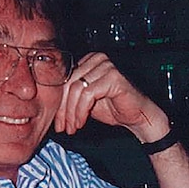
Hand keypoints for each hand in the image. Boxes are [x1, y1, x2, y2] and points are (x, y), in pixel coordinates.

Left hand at [55, 52, 169, 142]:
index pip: (64, 80)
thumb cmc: (114, 108)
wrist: (138, 117)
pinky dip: (81, 111)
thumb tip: (50, 105)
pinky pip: (88, 94)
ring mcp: (105, 66)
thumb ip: (71, 97)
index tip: (57, 123)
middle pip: (68, 84)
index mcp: (88, 61)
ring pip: (76, 90)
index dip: (59, 103)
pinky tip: (81, 123)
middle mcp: (96, 59)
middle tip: (62, 128)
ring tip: (72, 127)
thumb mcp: (86, 102)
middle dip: (63, 110)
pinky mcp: (113, 76)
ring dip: (71, 113)